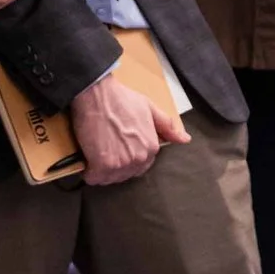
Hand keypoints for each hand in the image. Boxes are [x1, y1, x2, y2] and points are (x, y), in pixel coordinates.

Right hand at [71, 70, 188, 186]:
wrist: (97, 94)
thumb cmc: (122, 100)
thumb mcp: (150, 108)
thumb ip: (167, 127)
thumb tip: (185, 139)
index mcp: (151, 147)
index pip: (141, 167)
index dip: (128, 158)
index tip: (119, 147)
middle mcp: (138, 159)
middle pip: (124, 174)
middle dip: (115, 165)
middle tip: (106, 148)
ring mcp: (120, 164)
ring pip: (109, 178)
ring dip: (101, 170)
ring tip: (97, 151)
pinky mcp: (102, 166)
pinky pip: (94, 178)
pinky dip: (89, 171)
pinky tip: (89, 157)